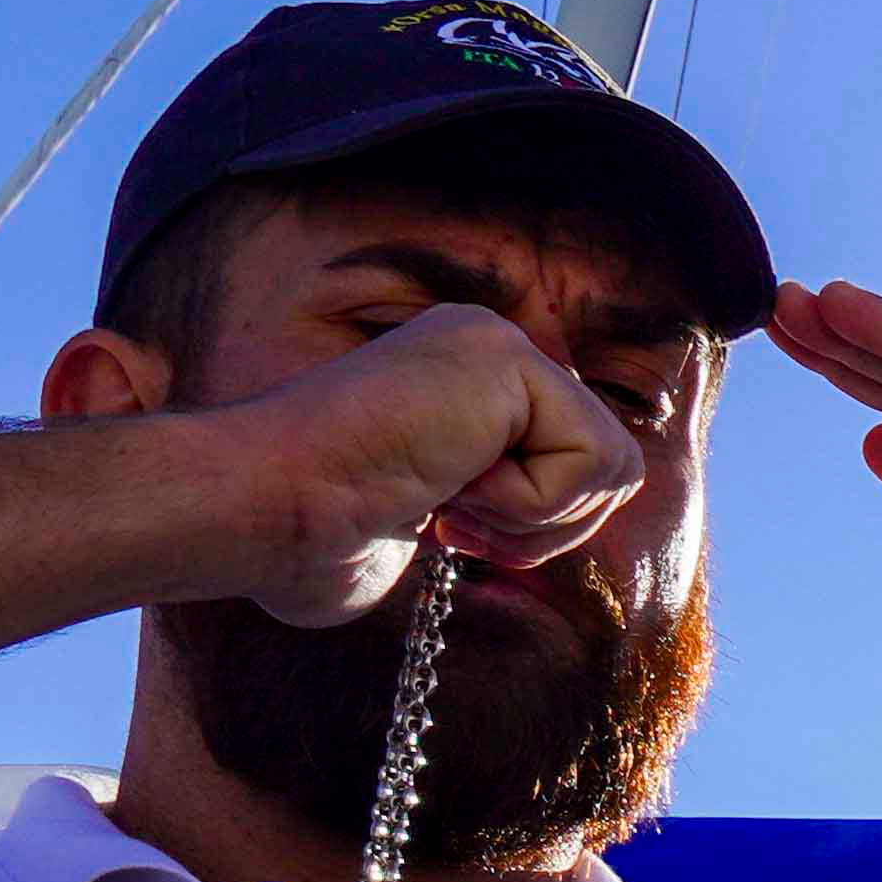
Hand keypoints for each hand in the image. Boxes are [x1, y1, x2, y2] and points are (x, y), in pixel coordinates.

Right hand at [193, 306, 646, 627]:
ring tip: (444, 493)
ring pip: (613, 467)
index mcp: (469, 386)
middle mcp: (487, 350)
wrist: (269, 509)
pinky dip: (529, 499)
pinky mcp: (507, 359)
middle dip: (546, 525)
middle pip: (611, 468)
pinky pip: (591, 461)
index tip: (444, 528)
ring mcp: (496, 346)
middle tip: (449, 516)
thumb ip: (509, 504)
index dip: (534, 527)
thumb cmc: (319, 535)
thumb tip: (578, 517)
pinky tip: (450, 475)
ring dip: (533, 515)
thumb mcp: (436, 518)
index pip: (579, 468)